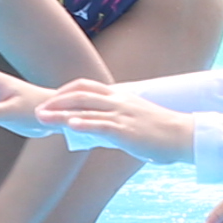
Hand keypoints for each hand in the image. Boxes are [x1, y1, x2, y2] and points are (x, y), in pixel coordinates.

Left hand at [41, 83, 198, 163]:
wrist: (184, 136)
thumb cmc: (159, 132)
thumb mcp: (132, 121)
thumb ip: (109, 124)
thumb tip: (89, 133)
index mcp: (120, 96)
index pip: (86, 86)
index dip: (65, 92)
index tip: (50, 100)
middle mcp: (118, 101)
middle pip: (80, 94)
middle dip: (56, 101)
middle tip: (38, 110)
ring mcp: (122, 114)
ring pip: (86, 109)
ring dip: (61, 113)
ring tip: (42, 118)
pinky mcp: (127, 130)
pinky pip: (102, 125)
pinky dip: (84, 124)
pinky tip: (70, 127)